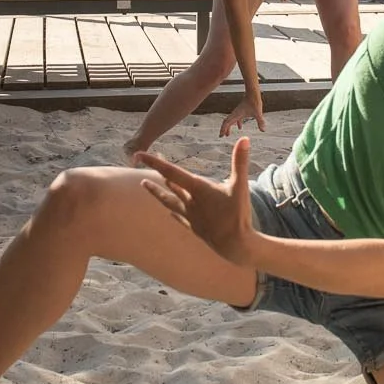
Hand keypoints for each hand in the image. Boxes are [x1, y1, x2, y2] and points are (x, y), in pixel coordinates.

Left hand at [135, 137, 254, 263]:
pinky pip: (179, 216)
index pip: (172, 172)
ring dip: (156, 191)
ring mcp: (190, 216)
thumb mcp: (240, 186)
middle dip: (156, 169)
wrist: (235, 245)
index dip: (155, 162)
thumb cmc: (238, 215)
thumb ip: (240, 162)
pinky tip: (168, 212)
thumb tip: (245, 138)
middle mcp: (190, 202)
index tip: (139, 154)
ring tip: (144, 184)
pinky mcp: (195, 227)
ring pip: (169, 200)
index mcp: (197, 189)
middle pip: (168, 183)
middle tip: (141, 158)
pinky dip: (173, 211)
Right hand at [219, 88, 265, 136]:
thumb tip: (263, 130)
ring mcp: (237, 112)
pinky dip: (236, 123)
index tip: (221, 135)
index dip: (223, 129)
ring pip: (230, 120)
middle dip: (223, 129)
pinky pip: (236, 118)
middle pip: (226, 122)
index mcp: (237, 114)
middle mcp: (235, 113)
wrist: (253, 93)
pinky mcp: (241, 110)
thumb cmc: (254, 102)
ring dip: (228, 127)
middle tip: (221, 136)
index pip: (227, 123)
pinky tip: (240, 128)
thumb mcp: (258, 113)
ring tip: (228, 134)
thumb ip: (260, 122)